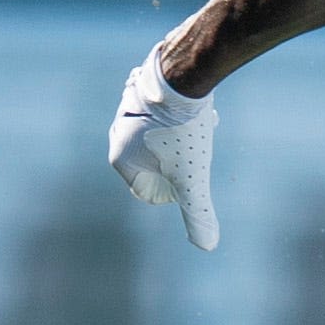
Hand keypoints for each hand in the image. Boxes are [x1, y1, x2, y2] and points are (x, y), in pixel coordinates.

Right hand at [108, 46, 220, 250]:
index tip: (188, 163)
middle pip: (162, 163)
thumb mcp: (193, 180)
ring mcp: (127, 110)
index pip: (151, 190)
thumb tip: (207, 246)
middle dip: (185, 157)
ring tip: (201, 124)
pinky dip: (184, 115)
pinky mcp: (144, 90)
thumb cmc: (184, 133)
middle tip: (196, 141)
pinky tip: (199, 107)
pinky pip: (167, 112)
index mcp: (119, 158)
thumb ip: (198, 213)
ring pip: (167, 136)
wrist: (182, 78)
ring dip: (187, 135)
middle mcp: (117, 134)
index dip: (177, 184)